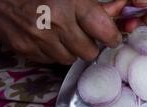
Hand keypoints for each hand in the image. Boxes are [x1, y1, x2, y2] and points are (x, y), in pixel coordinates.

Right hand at [0, 0, 126, 63]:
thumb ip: (94, 5)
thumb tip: (118, 11)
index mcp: (68, 2)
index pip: (103, 29)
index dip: (111, 36)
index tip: (111, 36)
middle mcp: (55, 22)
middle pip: (89, 51)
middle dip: (90, 45)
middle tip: (84, 35)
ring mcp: (40, 39)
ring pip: (71, 59)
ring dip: (72, 50)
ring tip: (63, 35)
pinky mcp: (28, 51)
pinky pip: (53, 61)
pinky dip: (54, 52)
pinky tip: (48, 38)